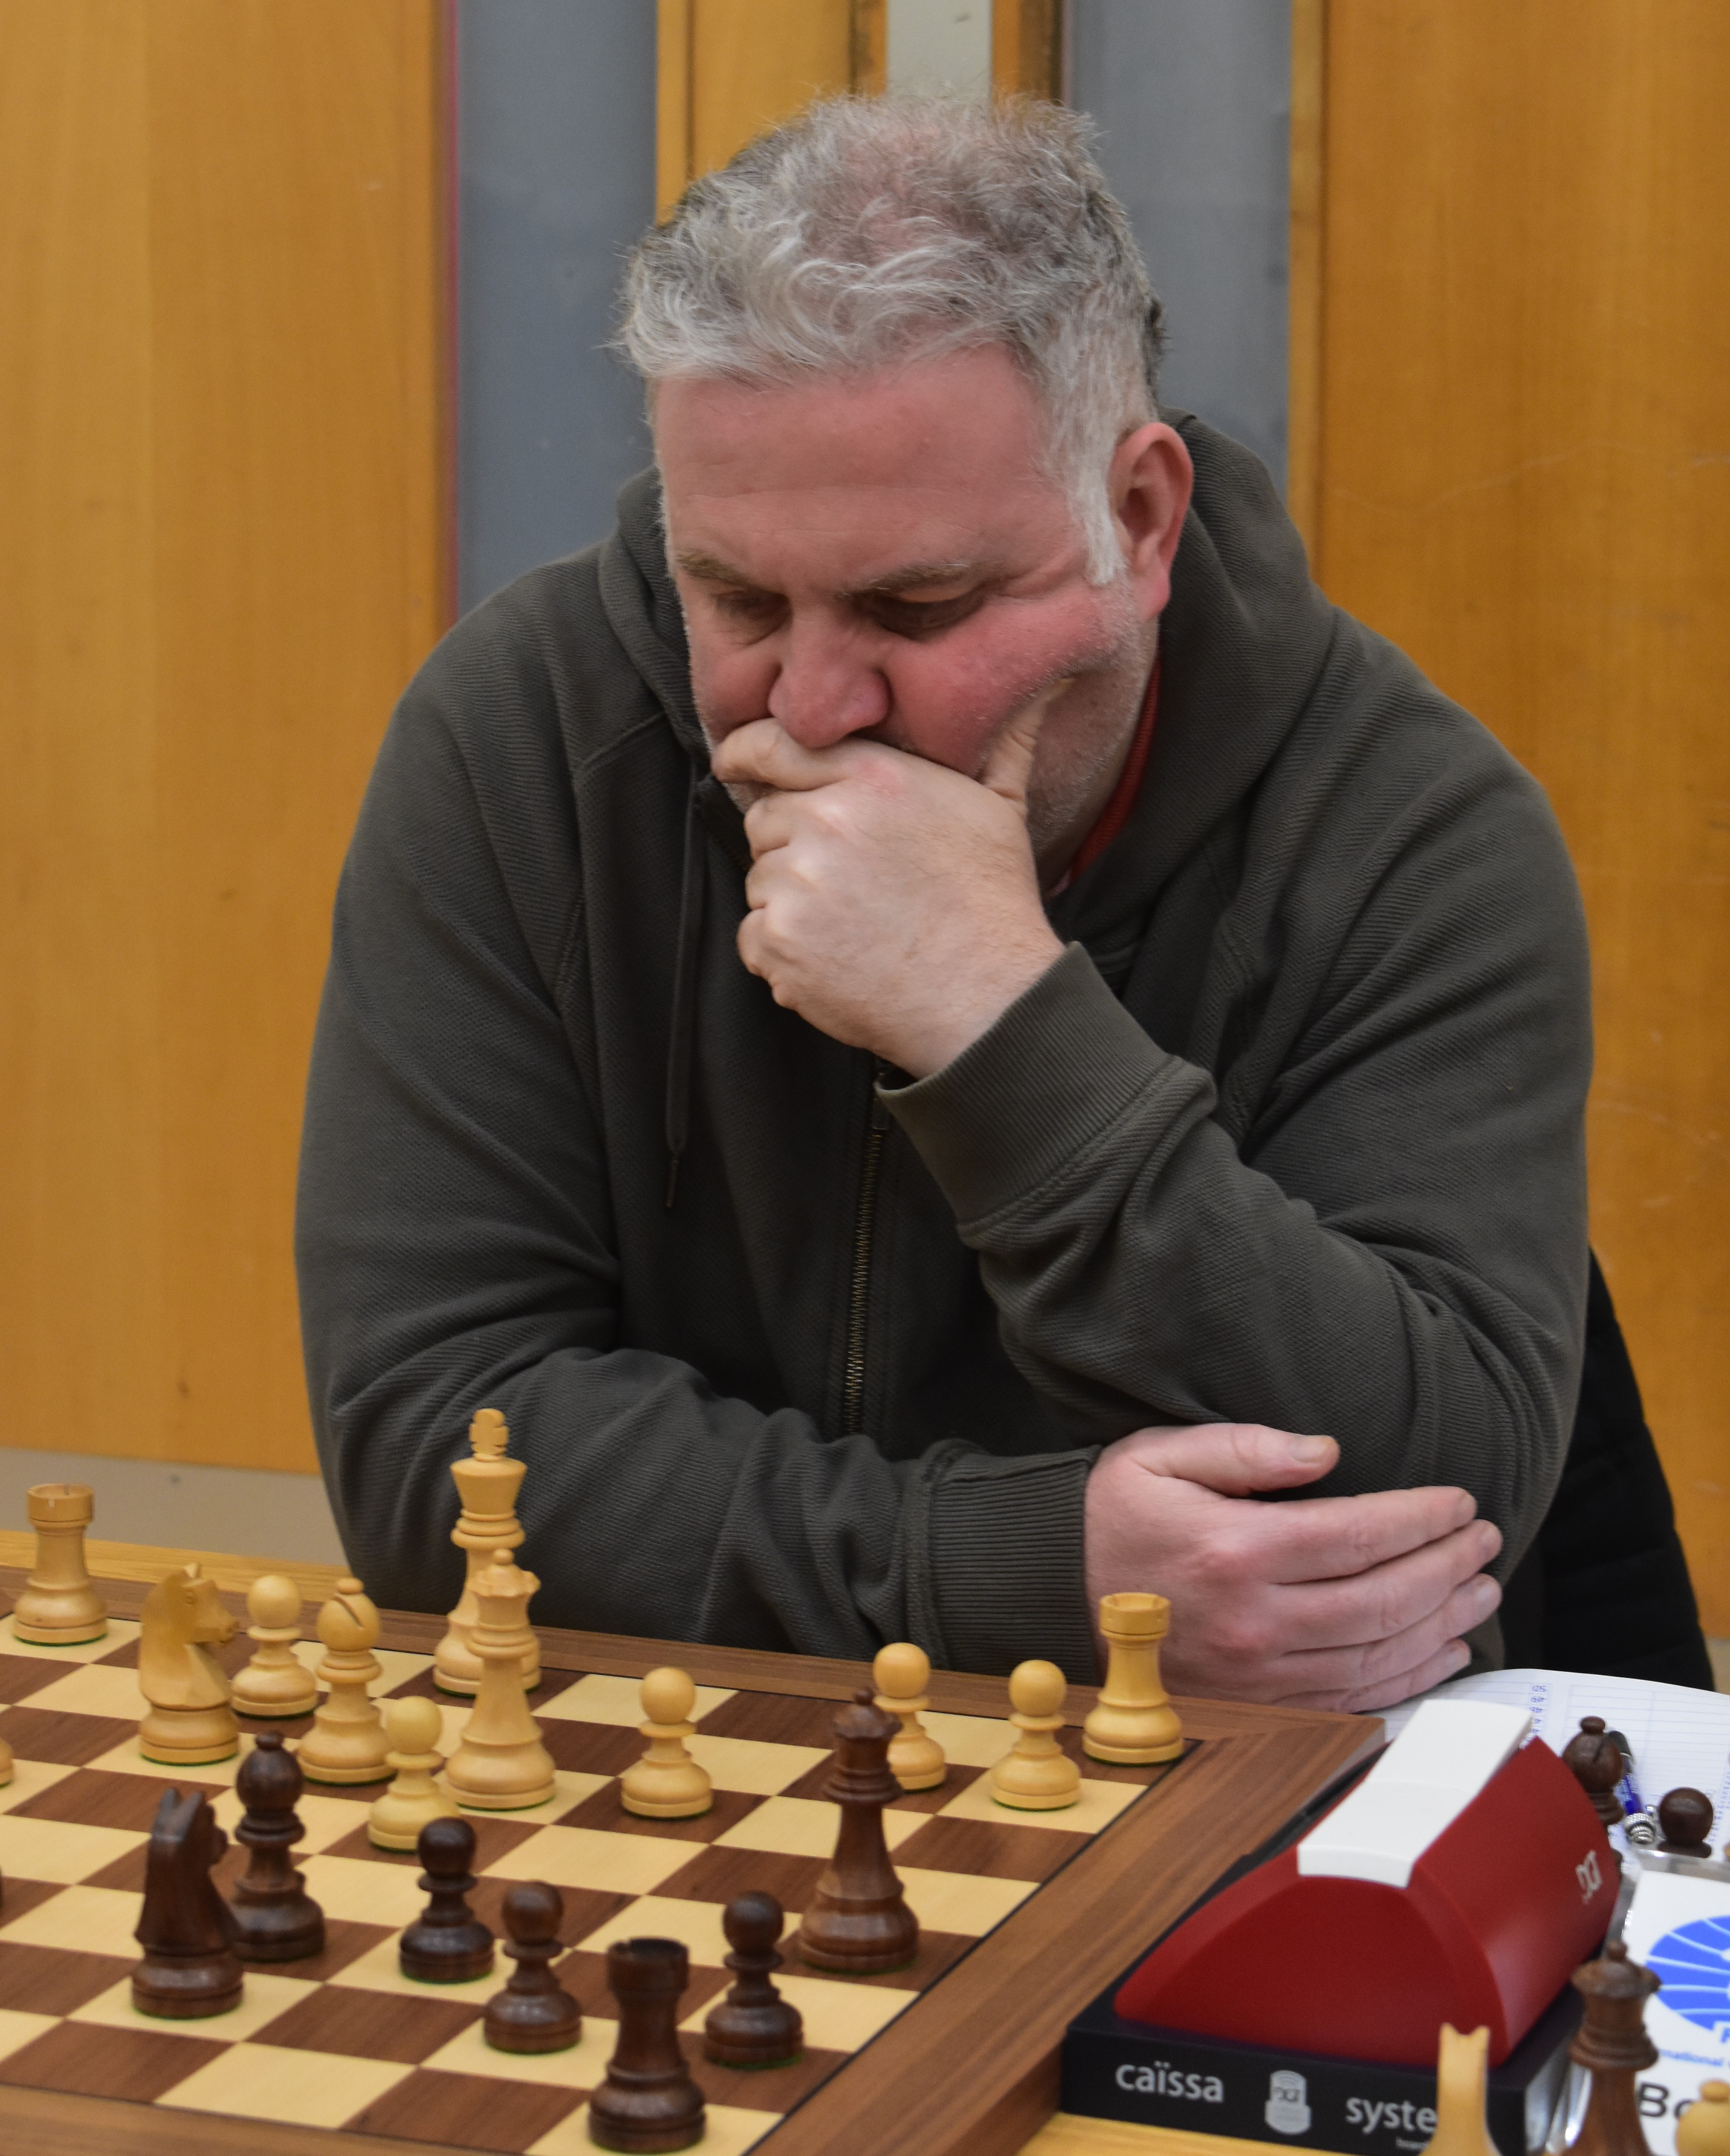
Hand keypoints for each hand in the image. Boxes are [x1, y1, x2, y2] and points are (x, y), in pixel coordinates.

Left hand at [711, 698, 1065, 1075]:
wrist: (986, 1001)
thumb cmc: (993, 906)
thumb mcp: (1003, 808)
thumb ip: (1001, 741)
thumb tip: (1045, 683)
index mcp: (874, 779)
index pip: (776, 744)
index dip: (744, 751)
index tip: (730, 761)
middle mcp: (827, 821)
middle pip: (767, 817)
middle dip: (795, 845)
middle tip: (851, 883)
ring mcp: (797, 882)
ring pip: (761, 879)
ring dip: (792, 902)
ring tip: (854, 926)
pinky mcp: (779, 940)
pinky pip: (753, 936)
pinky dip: (784, 953)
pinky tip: (837, 961)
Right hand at [1084, 1424, 1502, 1711]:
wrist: (1051, 1594)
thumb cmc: (1111, 1516)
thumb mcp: (1159, 1455)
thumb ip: (1246, 1448)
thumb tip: (1327, 1451)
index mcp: (1235, 1551)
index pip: (1359, 1535)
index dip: (1423, 1519)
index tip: (1461, 1501)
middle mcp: (1254, 1620)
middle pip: (1384, 1598)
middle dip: (1448, 1567)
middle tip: (1485, 1540)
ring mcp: (1257, 1673)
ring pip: (1380, 1653)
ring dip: (1444, 1621)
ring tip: (1481, 1588)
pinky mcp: (1258, 1705)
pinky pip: (1354, 1698)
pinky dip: (1409, 1677)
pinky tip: (1443, 1651)